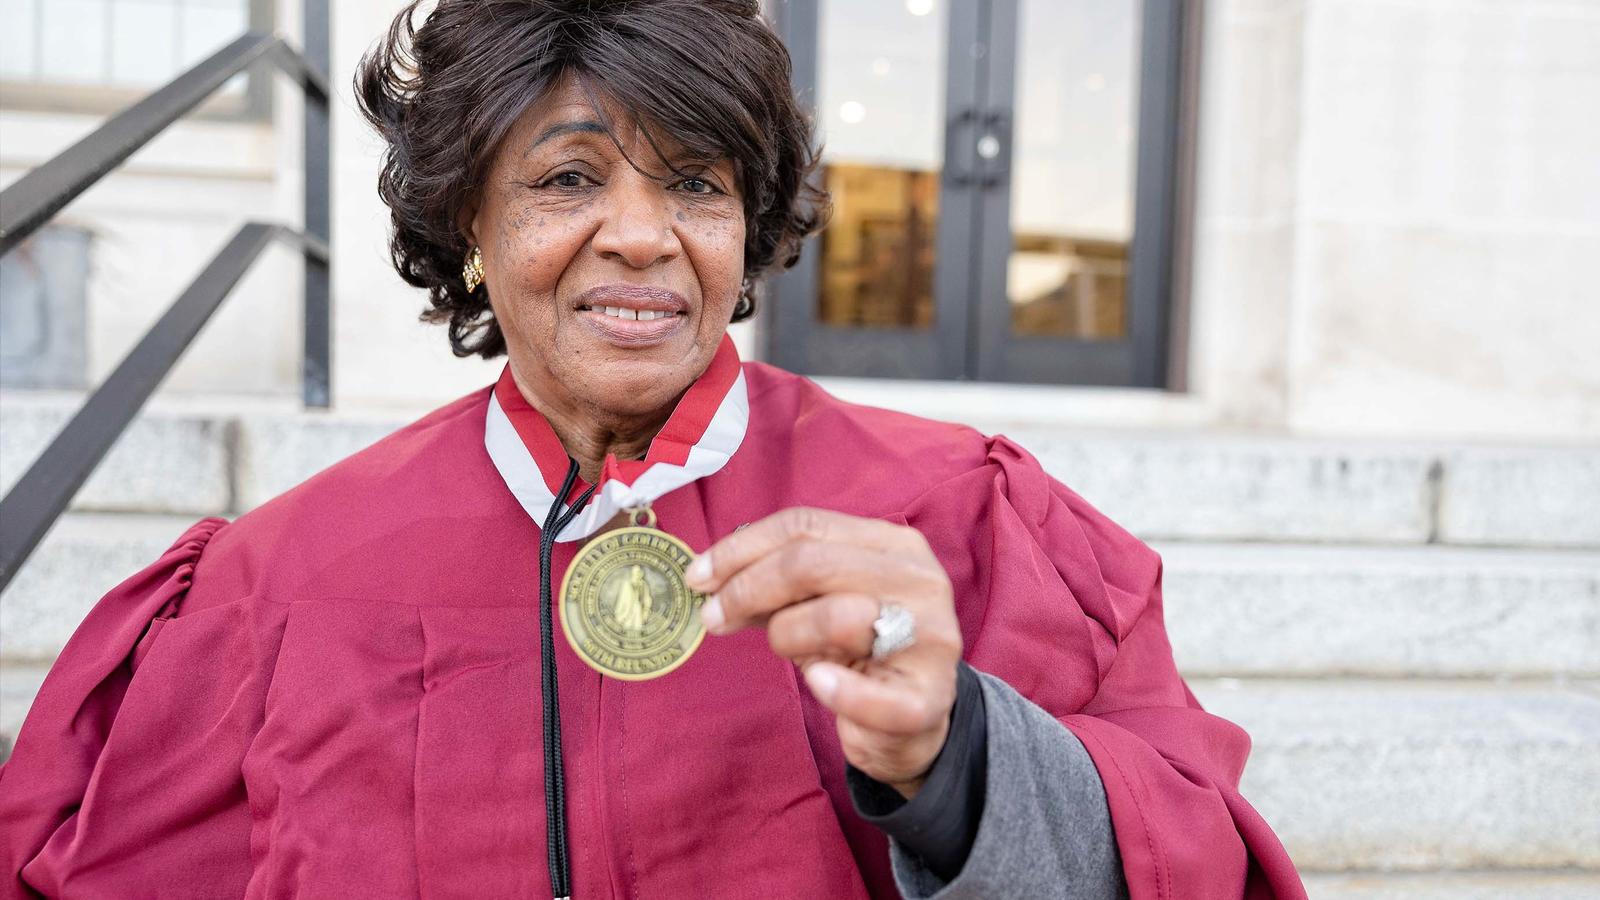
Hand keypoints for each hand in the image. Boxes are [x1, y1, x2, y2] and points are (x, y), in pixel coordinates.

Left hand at [685, 508, 962, 797]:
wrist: (913, 723)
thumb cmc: (859, 650)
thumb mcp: (818, 603)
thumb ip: (774, 585)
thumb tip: (709, 577)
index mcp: (893, 544)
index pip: (806, 525)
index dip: (742, 548)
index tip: (698, 577)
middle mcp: (919, 580)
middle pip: (812, 563)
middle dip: (747, 589)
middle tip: (713, 617)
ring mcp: (930, 638)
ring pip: (836, 616)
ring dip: (788, 636)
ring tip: (786, 654)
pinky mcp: (927, 698)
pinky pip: (868, 693)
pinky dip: (834, 690)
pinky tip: (817, 684)